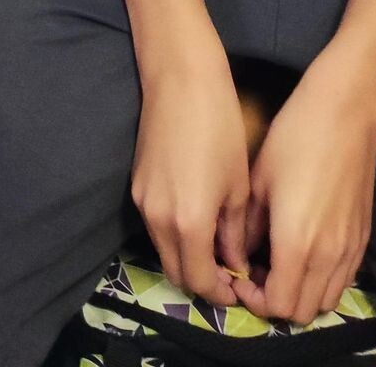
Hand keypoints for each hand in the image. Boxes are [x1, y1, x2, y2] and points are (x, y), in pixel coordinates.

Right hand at [131, 55, 251, 308]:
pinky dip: (175, 237)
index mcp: (189, 223)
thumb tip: (235, 262)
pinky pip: (156, 228)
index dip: (220, 293)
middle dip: (202, 281)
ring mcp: (143, 203)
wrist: (181, 81)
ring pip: (163, 252)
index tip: (239, 288)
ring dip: (187, 259)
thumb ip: (234, 233)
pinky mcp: (136, 186)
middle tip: (228, 274)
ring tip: (216, 247)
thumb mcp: (238, 186)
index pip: (199, 282)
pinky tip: (197, 221)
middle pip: (176, 274)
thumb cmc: (220, 128)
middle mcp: (159, 220)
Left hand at [232, 58, 375, 326]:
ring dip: (300, 294)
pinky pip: (343, 281)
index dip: (255, 300)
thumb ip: (247, 227)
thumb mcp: (258, 181)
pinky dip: (322, 282)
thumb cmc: (294, 139)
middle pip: (302, 312)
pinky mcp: (363, 239)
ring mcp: (350, 250)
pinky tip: (305, 254)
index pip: (278, 305)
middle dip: (275, 302)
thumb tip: (238, 254)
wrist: (345, 116)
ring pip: (325, 302)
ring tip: (280, 265)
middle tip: (257, 273)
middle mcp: (327, 257)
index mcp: (296, 244)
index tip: (241, 277)